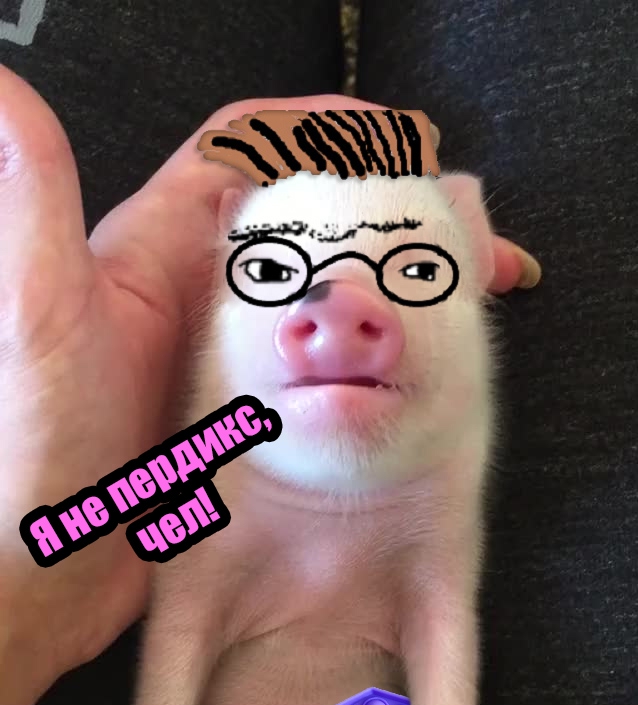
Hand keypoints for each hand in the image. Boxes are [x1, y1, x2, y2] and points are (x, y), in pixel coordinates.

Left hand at [0, 69, 536, 704]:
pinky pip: (327, 376)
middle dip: (388, 214)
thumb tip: (6, 86)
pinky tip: (425, 379)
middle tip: (472, 236)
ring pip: (326, 304)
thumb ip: (34, 204)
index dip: (318, 130)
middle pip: (307, 228)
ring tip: (479, 298)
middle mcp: (198, 302)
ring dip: (398, 291)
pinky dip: (379, 365)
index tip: (396, 140)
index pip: (245, 157)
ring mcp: (228, 366)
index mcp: (156, 256)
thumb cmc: (30, 446)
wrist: (38, 575)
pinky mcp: (249, 427)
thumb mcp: (40, 316)